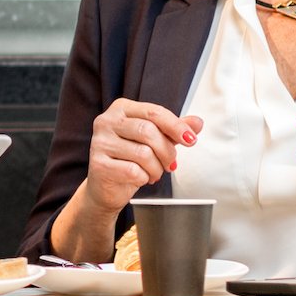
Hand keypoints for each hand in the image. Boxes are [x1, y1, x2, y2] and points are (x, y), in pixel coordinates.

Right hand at [84, 99, 204, 216]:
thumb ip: (173, 130)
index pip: (154, 112)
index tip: (190, 139)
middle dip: (167, 151)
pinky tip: (141, 178)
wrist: (106, 187)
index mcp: (121, 109)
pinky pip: (133, 171)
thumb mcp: (154, 141)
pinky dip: (144, 178)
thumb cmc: (129, 159)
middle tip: (170, 163)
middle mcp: (107, 121)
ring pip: (143, 153)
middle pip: (149, 131)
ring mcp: (100, 142)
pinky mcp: (98, 164)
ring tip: (154, 172)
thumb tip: (196, 122)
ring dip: (156, 168)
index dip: (176, 126)